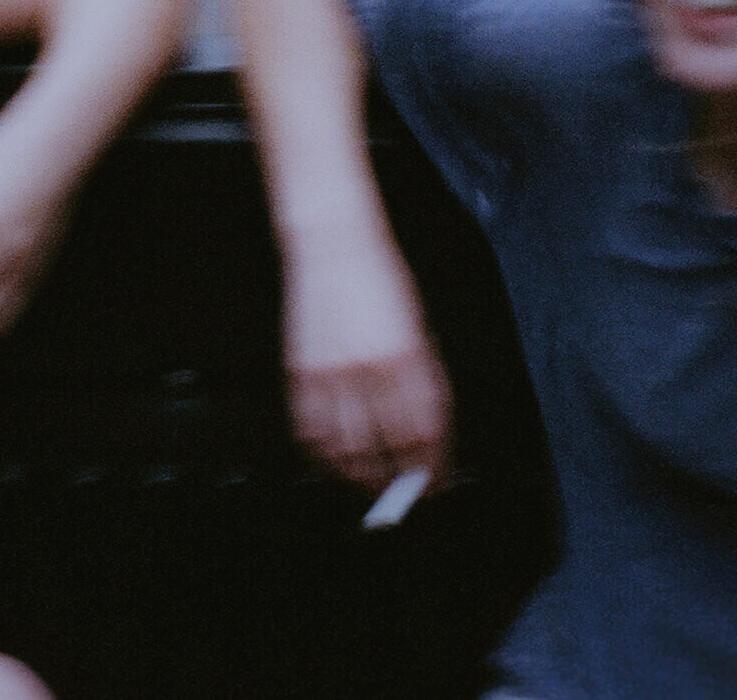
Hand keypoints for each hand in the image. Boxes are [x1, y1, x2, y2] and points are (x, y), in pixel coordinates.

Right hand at [285, 246, 451, 493]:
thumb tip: (427, 431)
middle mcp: (371, 370)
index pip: (426, 433)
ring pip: (347, 449)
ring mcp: (332, 373)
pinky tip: (334, 460)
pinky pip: (310, 430)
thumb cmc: (380, 278)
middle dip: (400, 480)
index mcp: (409, 357)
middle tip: (406, 492)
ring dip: (361, 476)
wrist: (334, 244)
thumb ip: (423, 379)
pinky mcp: (301, 371)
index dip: (433, 466)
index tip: (435, 481)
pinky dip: (323, 455)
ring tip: (371, 484)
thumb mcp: (418, 327)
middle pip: (388, 449)